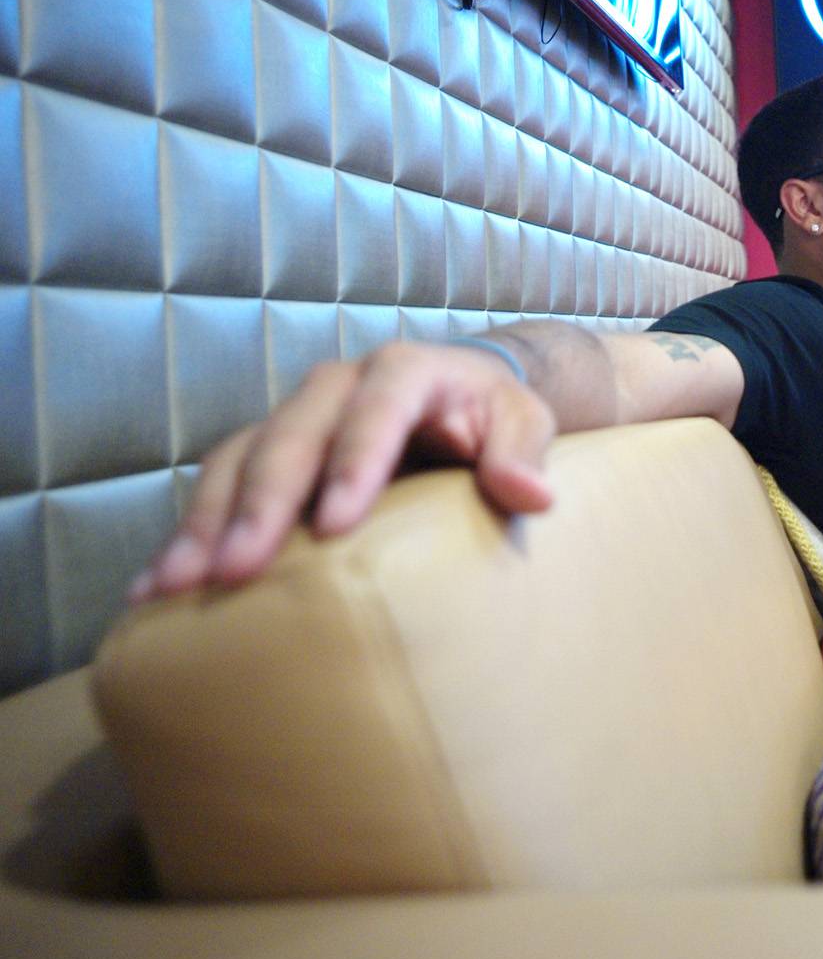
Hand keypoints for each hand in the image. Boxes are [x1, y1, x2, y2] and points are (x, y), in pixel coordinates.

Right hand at [132, 343, 557, 602]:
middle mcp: (339, 384)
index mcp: (406, 371)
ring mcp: (297, 415)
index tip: (335, 526)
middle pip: (293, 436)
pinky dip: (189, 532)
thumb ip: (525, 451)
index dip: (353, 462)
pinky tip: (156, 587)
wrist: (463, 397)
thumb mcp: (525, 422)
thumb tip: (530, 494)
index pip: (377, 409)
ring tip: (176, 587)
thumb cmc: (495, 416)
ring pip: (240, 458)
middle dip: (261, 504)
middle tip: (235, 570)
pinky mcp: (270, 450)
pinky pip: (220, 484)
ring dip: (206, 522)